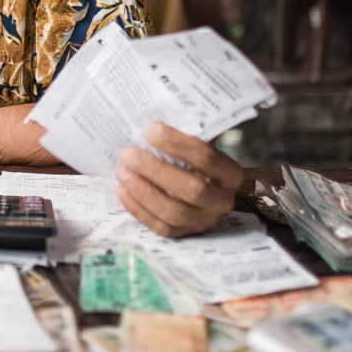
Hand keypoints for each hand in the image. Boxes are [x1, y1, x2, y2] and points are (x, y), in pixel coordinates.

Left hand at [114, 123, 241, 237]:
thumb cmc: (189, 157)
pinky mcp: (184, 234)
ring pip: (175, 212)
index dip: (177, 144)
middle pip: (192, 189)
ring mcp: (204, 220)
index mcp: (230, 173)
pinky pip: (161, 227)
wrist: (194, 184)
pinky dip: (139, 210)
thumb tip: (150, 117)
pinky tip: (122, 191)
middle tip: (129, 153)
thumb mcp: (194, 143)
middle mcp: (221, 200)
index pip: (207, 158)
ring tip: (121, 171)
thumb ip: (183, 133)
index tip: (149, 130)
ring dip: (144, 191)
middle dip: (156, 170)